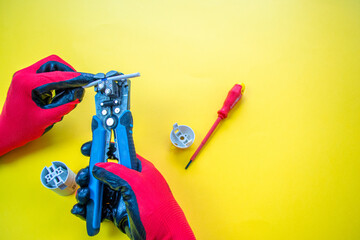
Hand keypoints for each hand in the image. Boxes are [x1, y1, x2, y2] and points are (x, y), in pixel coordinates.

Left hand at [0, 55, 92, 155]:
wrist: (7, 132)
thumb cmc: (21, 127)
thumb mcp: (47, 118)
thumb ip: (65, 105)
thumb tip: (78, 95)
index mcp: (26, 83)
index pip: (57, 75)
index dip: (74, 78)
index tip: (86, 81)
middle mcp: (24, 75)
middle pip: (54, 63)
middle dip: (69, 73)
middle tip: (79, 85)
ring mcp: (24, 76)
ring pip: (51, 66)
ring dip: (63, 76)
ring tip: (67, 92)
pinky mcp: (27, 79)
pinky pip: (46, 72)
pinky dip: (56, 79)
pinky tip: (58, 93)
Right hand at [72, 155, 195, 239]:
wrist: (163, 237)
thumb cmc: (159, 210)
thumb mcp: (136, 184)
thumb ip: (116, 173)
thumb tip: (100, 166)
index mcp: (140, 169)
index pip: (120, 153)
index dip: (105, 149)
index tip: (91, 148)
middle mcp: (132, 182)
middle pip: (106, 173)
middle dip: (91, 175)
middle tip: (84, 178)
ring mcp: (125, 197)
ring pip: (101, 191)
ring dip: (89, 193)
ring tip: (84, 196)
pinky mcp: (119, 212)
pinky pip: (101, 207)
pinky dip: (90, 208)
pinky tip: (83, 209)